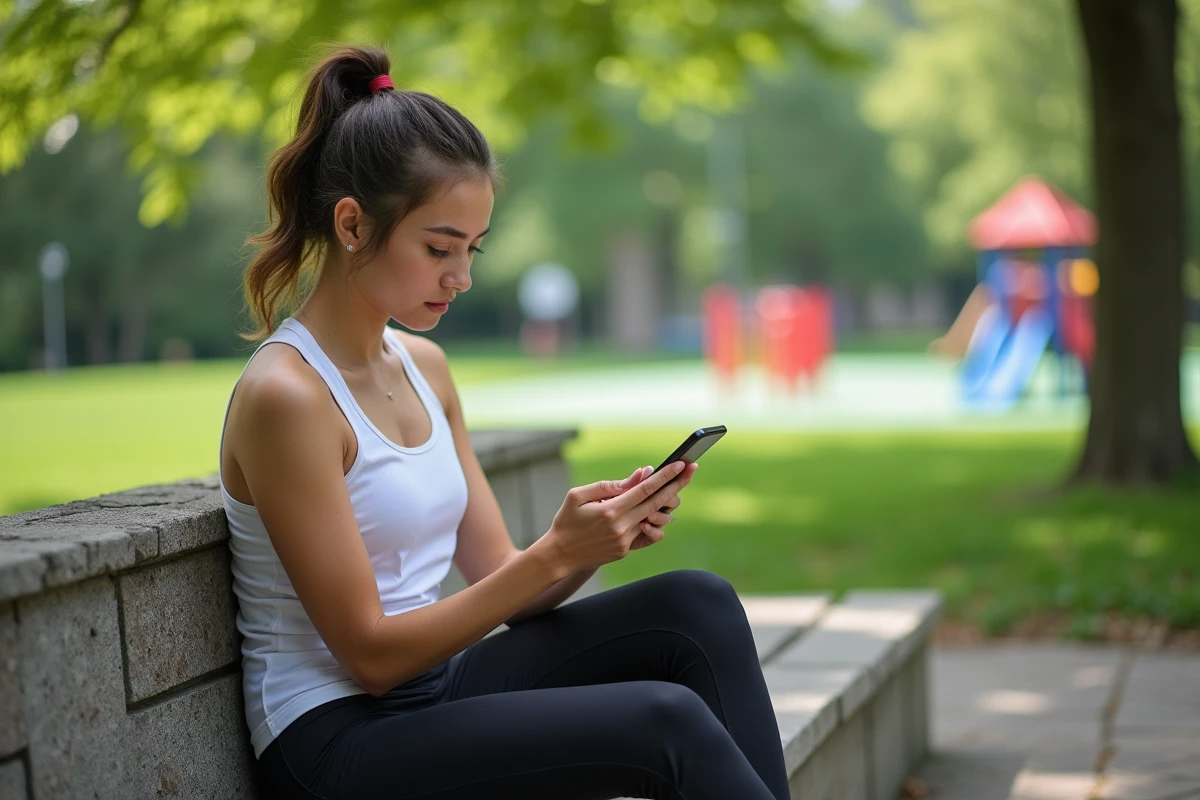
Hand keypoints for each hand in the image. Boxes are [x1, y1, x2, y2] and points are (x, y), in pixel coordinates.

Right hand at [542, 461, 698, 571]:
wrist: (559, 555)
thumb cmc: (566, 521)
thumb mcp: (578, 496)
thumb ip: (609, 485)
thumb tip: (638, 476)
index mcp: (611, 510)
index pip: (646, 489)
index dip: (665, 475)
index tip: (680, 464)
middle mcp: (622, 526)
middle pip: (658, 502)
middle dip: (677, 485)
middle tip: (692, 469)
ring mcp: (626, 541)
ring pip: (655, 519)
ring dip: (665, 504)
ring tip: (670, 490)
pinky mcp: (626, 550)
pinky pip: (647, 533)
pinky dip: (651, 521)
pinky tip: (651, 513)